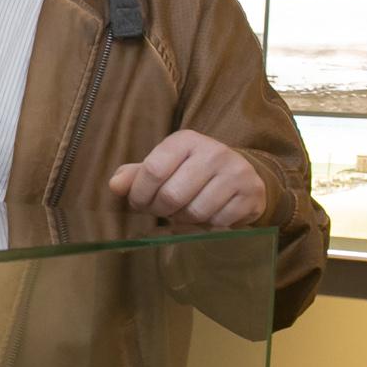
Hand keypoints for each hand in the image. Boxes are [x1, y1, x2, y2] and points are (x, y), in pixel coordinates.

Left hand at [110, 131, 269, 228]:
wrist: (239, 173)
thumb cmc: (190, 170)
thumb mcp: (163, 165)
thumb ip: (136, 174)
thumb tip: (115, 185)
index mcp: (186, 140)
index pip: (153, 170)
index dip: (139, 194)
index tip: (139, 203)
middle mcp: (214, 151)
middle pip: (172, 196)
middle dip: (160, 210)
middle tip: (162, 211)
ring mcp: (236, 172)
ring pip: (195, 212)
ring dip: (183, 220)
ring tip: (184, 211)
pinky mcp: (251, 193)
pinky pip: (218, 222)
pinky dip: (207, 226)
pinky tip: (207, 215)